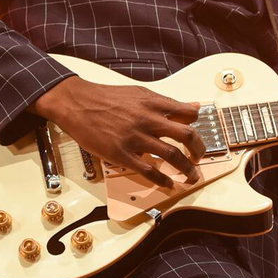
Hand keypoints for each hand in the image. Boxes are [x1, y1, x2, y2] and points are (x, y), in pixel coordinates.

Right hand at [32, 78, 202, 188]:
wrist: (77, 103)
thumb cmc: (107, 98)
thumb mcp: (140, 93)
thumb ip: (166, 102)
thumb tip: (193, 106)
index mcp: (154, 103)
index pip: (189, 113)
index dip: (198, 125)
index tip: (197, 135)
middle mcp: (149, 120)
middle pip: (187, 135)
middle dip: (199, 150)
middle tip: (199, 158)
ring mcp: (136, 138)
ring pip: (172, 156)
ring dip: (187, 169)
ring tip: (191, 176)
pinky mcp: (122, 154)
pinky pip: (148, 171)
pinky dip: (162, 180)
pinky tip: (168, 184)